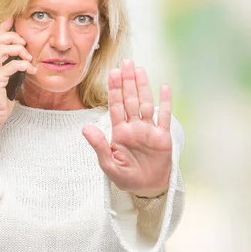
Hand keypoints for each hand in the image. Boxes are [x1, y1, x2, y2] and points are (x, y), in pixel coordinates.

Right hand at [0, 17, 35, 128]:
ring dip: (19, 50)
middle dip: (12, 37)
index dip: (3, 27)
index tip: (13, 19)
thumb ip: (12, 67)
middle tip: (25, 44)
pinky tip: (30, 70)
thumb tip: (24, 58)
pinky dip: (23, 65)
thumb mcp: (8, 79)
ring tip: (28, 58)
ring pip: (1, 48)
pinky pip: (10, 65)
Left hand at [82, 59, 172, 197]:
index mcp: (120, 132)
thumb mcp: (108, 164)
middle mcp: (134, 127)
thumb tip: (85, 128)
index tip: (112, 74)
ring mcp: (149, 130)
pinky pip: (164, 116)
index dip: (114, 90)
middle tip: (125, 63)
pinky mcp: (162, 136)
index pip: (116, 106)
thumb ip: (98, 145)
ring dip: (142, 87)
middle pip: (130, 100)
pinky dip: (165, 102)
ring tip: (139, 70)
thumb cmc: (126, 177)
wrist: (147, 188)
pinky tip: (163, 87)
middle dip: (127, 82)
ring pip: (145, 103)